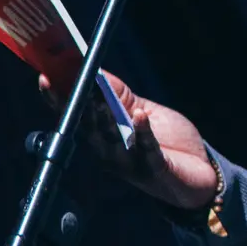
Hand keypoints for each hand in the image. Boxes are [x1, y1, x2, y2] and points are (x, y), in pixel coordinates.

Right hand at [39, 71, 217, 211]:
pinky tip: (138, 115)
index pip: (76, 116)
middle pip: (88, 127)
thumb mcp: (142, 111)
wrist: (201, 174)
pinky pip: (147, 149)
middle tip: (68, 80)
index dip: (59, 99)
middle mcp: (111, 152)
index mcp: (104, 137)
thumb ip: (120, 96)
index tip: (45, 77)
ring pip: (111, 140)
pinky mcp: (155, 169)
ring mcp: (131, 163)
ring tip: (97, 95)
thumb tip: (97, 71)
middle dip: (78, 104)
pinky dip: (143, 131)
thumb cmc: (170, 142)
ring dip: (103, 118)